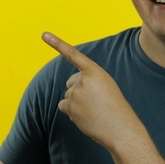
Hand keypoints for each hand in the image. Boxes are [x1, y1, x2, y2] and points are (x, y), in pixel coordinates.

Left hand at [42, 32, 144, 150]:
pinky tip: (84, 116)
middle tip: (95, 102)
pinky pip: (63, 106)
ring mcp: (75, 92)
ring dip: (76, 104)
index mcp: (95, 71)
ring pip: (68, 96)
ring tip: (93, 111)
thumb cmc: (115, 108)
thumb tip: (70, 92)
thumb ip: (89, 81)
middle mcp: (83, 79)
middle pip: (71, 82)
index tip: (44, 34)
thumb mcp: (106, 86)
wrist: (121, 129)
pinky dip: (71, 112)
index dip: (57, 43)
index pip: (73, 55)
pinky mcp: (69, 106)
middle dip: (78, 91)